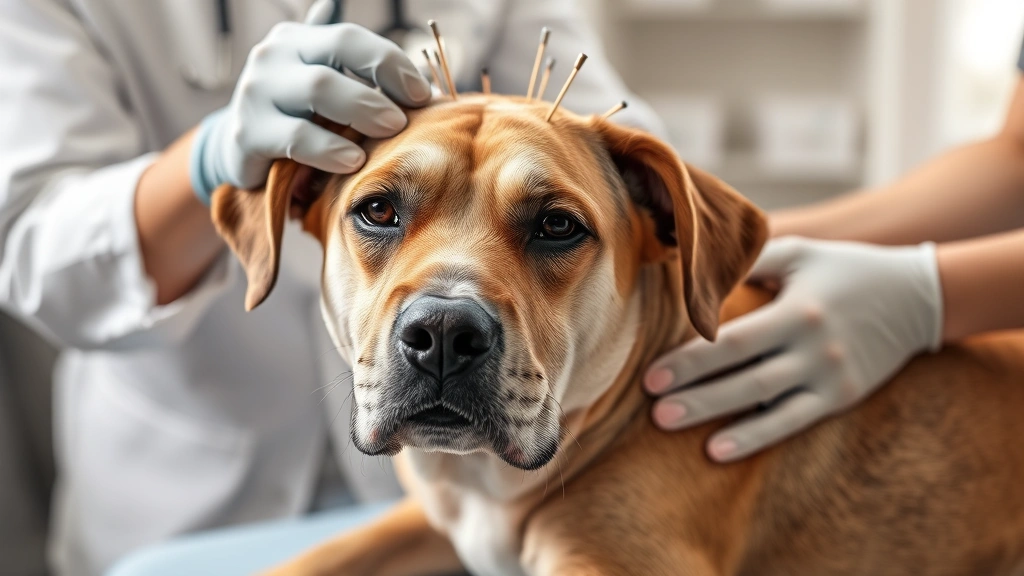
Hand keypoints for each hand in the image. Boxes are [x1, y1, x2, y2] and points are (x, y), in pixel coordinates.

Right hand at [189, 5, 430, 201]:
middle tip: (403, 121)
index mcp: (297, 40)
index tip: (421, 94)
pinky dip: (329, 149)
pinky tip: (354, 161)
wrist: (241, 146)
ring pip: (315, 93)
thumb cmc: (296, 111)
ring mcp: (254, 93)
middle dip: (376, 95)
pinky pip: (295, 138)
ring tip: (387, 133)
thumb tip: (374, 24)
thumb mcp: (321, 79)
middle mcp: (271, 58)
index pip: (348, 39)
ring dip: (359, 114)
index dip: (389, 64)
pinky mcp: (245, 134)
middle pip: (333, 65)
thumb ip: (351, 59)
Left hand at [645, 236, 942, 461]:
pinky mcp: (842, 397)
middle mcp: (814, 346)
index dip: (691, 359)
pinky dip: (755, 437)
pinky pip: (793, 422)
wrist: (917, 298)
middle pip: (744, 376)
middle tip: (653, 410)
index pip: (733, 339)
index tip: (651, 374)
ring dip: (715, 417)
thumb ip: (748, 259)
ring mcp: (830, 376)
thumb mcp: (799, 254)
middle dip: (695, 394)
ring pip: (764, 403)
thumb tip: (690, 263)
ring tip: (669, 425)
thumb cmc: (843, 269)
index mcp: (798, 309)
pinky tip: (718, 450)